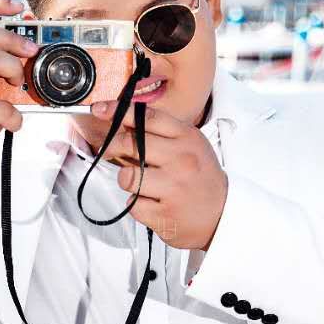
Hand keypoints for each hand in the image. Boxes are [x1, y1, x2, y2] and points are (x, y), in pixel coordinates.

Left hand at [72, 101, 228, 250]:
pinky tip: (152, 203)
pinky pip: (132, 204)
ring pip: (127, 176)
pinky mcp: (164, 213)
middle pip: (131, 144)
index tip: (99, 108)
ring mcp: (173, 188)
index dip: (120, 112)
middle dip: (112, 146)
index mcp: (187, 139)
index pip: (149, 119)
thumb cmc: (200, 178)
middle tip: (107, 150)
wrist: (223, 214)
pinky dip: (137, 205)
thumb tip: (124, 123)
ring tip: (143, 184)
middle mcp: (181, 160)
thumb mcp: (190, 146)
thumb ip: (162, 134)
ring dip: (128, 180)